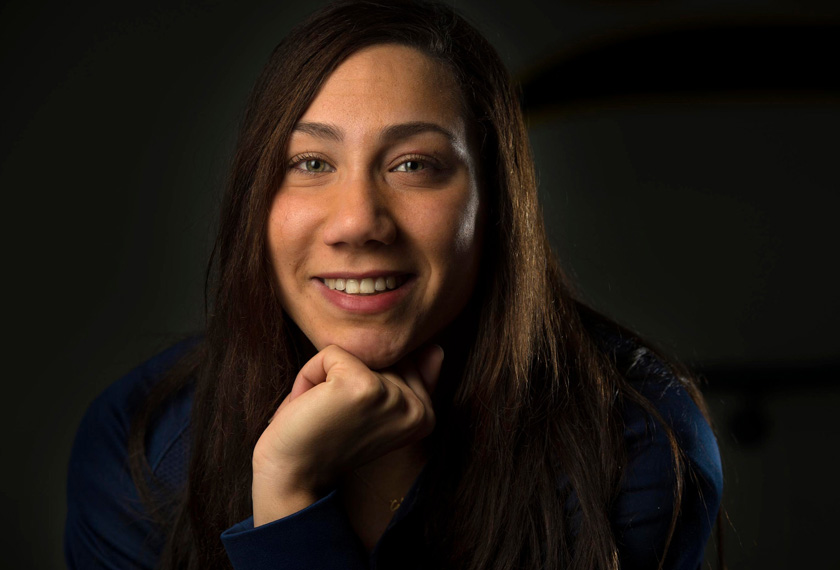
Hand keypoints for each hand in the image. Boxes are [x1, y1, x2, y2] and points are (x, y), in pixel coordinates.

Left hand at [251, 344, 443, 524]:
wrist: (290, 476)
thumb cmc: (326, 440)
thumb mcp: (374, 408)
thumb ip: (407, 379)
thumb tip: (437, 347)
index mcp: (425, 415)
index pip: (398, 360)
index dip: (363, 380)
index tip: (351, 418)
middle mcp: (417, 408)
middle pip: (379, 353)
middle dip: (345, 375)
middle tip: (334, 416)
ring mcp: (393, 396)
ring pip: (355, 350)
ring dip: (326, 375)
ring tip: (322, 411)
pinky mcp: (364, 385)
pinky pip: (330, 352)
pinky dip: (309, 375)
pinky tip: (310, 406)